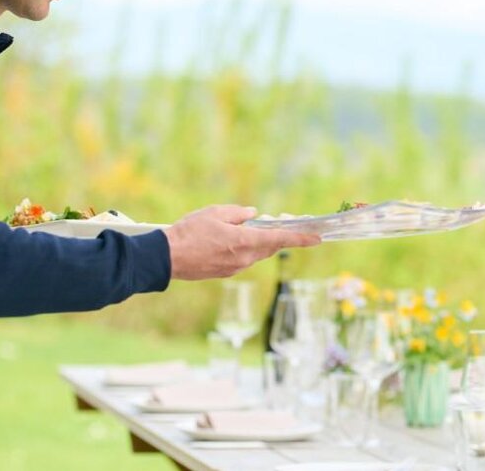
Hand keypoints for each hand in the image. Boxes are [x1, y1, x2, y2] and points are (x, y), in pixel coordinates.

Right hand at [163, 205, 320, 279]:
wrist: (166, 258)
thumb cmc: (189, 232)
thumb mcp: (214, 213)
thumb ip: (238, 213)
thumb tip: (252, 215)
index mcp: (244, 242)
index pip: (280, 239)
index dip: (301, 238)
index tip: (318, 238)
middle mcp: (244, 258)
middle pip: (270, 246)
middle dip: (280, 236)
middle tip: (285, 222)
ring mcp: (235, 268)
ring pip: (257, 253)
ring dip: (261, 241)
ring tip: (256, 227)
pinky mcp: (225, 272)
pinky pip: (244, 259)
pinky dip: (247, 248)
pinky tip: (237, 239)